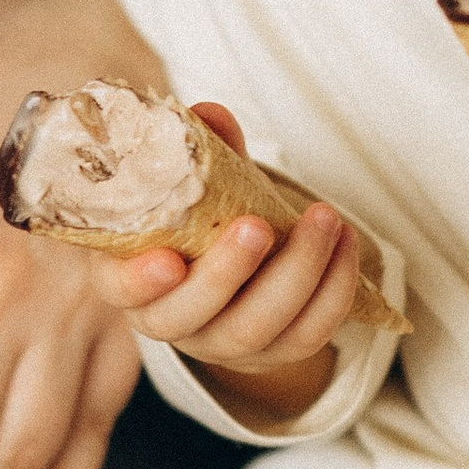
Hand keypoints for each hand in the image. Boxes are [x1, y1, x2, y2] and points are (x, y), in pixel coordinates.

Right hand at [98, 103, 368, 425]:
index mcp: (130, 280)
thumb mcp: (189, 186)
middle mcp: (172, 322)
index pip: (123, 292)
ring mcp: (223, 344)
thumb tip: (210, 114)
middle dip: (229, 273)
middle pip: (195, 317)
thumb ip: (198, 153)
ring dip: (298, 273)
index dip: (141, 282)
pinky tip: (346, 243)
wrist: (230, 265)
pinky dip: (334, 290)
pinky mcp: (276, 353)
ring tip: (324, 218)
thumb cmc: (196, 219)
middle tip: (258, 225)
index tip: (167, 260)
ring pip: (258, 328)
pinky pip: (309, 333)